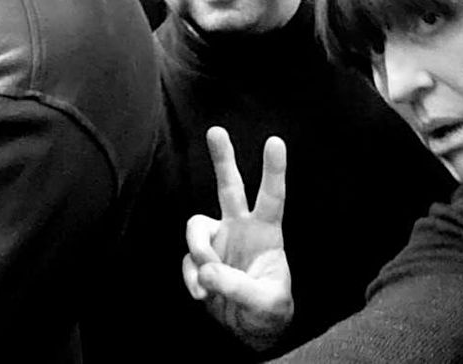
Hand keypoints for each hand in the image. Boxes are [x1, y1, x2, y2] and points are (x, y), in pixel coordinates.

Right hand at [182, 126, 292, 350]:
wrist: (249, 331)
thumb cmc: (269, 311)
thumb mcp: (265, 303)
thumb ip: (237, 286)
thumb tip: (205, 271)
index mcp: (267, 233)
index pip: (272, 197)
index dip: (274, 170)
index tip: (275, 141)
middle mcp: (241, 229)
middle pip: (230, 187)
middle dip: (223, 159)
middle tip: (216, 131)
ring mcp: (219, 241)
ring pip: (196, 224)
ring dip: (198, 250)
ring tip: (208, 280)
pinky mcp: (200, 259)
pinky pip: (187, 259)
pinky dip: (191, 278)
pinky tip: (202, 294)